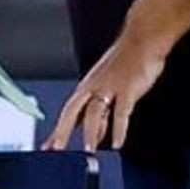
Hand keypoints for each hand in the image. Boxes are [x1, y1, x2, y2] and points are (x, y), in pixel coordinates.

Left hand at [48, 31, 166, 151]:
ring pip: (94, 112)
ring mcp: (110, 87)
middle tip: (56, 150)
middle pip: (73, 111)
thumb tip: (95, 136)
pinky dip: (119, 129)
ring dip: (91, 132)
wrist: (142, 38)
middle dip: (63, 131)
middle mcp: (94, 87)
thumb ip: (100, 114)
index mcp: (87, 87)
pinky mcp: (128, 88)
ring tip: (89, 150)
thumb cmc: (126, 62)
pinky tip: (118, 142)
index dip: (56, 131)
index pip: (67, 113)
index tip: (46, 147)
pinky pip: (121, 112)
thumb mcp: (109, 88)